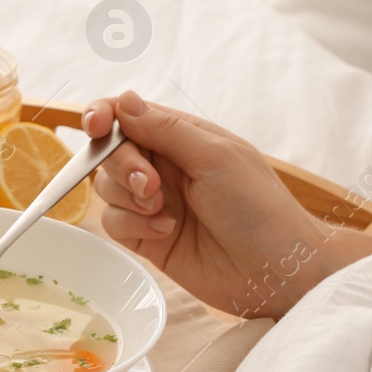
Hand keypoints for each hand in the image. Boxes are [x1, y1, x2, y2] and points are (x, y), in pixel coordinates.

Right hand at [83, 92, 371, 316]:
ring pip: (107, 188)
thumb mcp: (215, 156)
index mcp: (182, 137)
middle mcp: (164, 166)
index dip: (103, 116)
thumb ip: (165, 129)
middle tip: (152, 186)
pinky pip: (114, 223)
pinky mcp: (147, 237)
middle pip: (110, 152)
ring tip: (164, 211)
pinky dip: (133, 226)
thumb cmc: (259, 207)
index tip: (95, 126)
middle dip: (123, 166)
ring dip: (129, 198)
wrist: (275, 271)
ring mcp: (154, 202)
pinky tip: (166, 232)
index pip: (127, 115)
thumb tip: (123, 101)